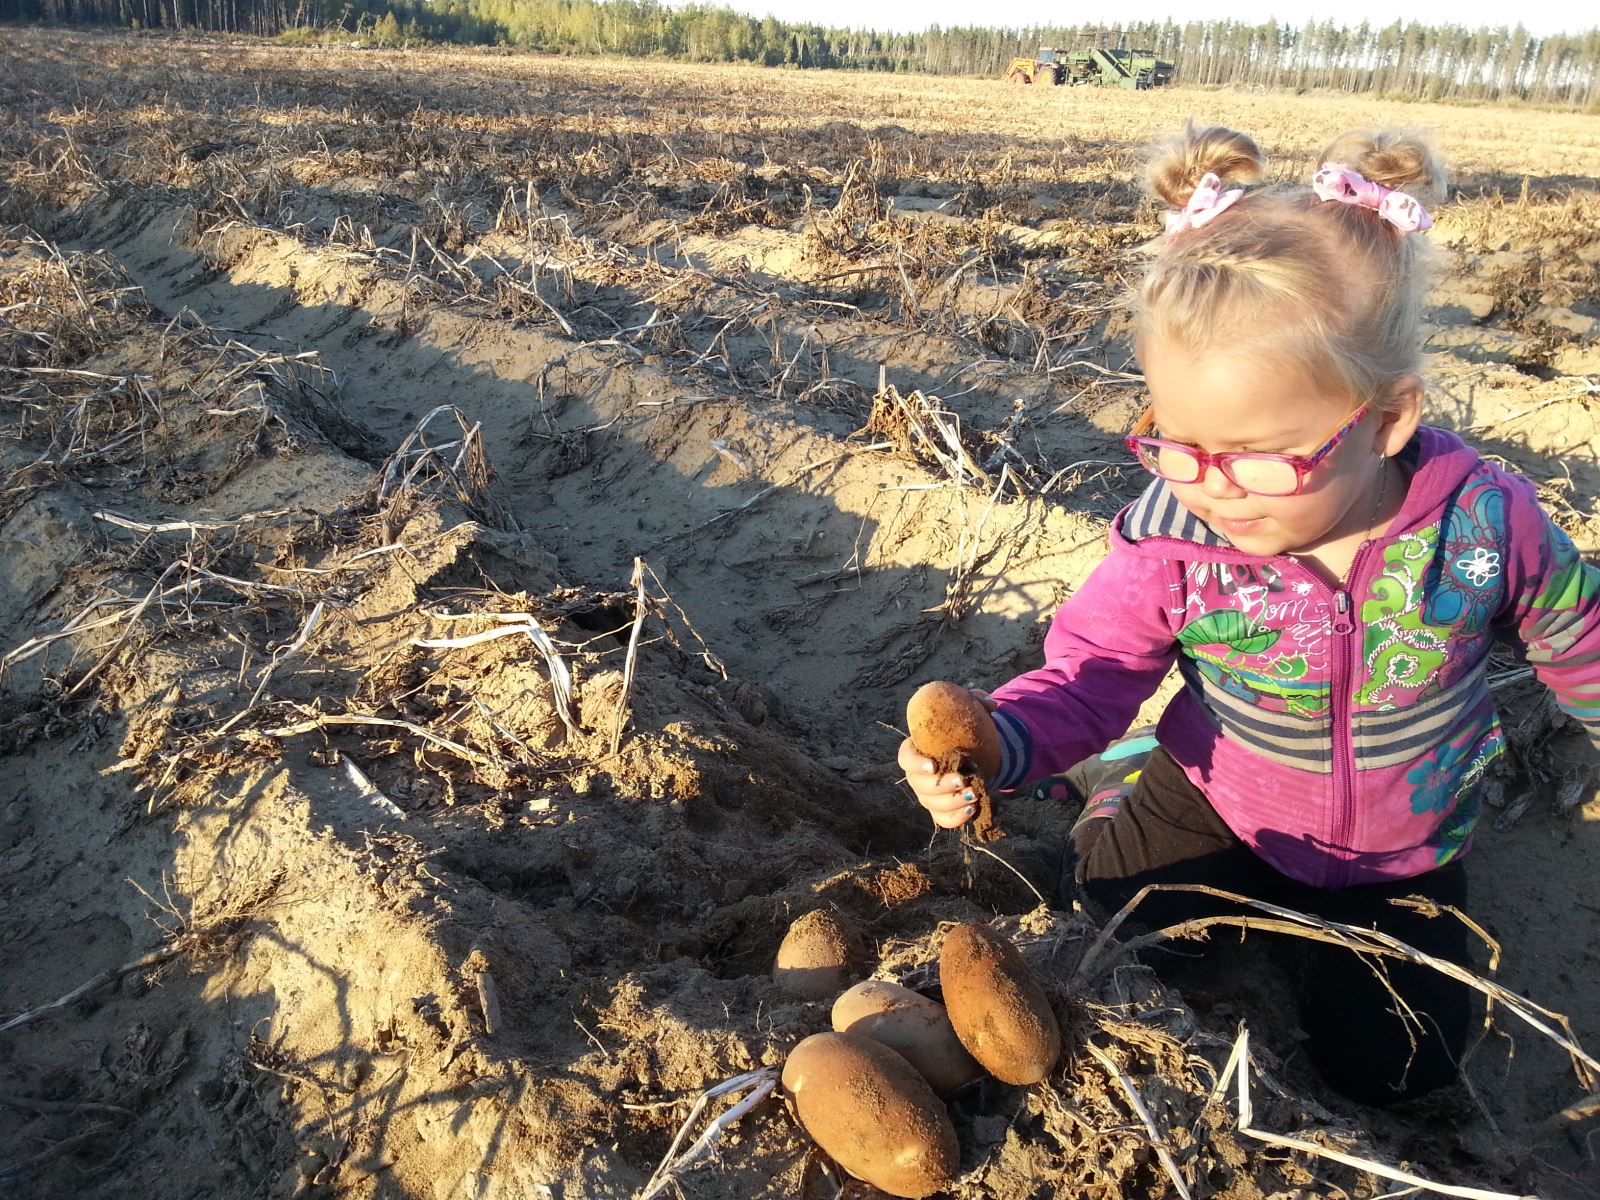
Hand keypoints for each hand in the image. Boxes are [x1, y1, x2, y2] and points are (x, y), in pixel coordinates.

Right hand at [899, 689, 997, 829]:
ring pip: (932, 804)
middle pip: (919, 785)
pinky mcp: (942, 809)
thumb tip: (991, 705)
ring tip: (973, 794)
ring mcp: (928, 795)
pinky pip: (943, 819)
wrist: (974, 755)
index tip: (933, 765)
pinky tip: (972, 809)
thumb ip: (976, 701)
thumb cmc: (963, 730)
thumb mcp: (969, 711)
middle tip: (962, 779)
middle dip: (940, 786)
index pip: (904, 758)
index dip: (914, 763)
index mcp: (917, 750)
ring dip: (952, 802)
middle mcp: (917, 775)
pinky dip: (955, 818)